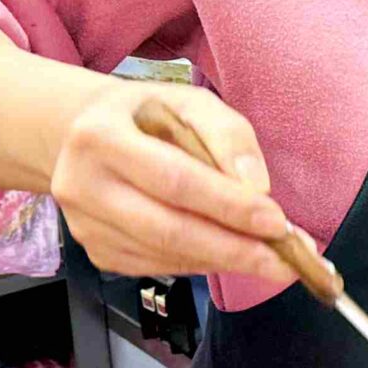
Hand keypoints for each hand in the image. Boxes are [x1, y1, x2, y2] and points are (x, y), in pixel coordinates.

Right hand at [49, 78, 293, 285]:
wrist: (81, 134)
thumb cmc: (144, 115)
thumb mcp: (188, 101)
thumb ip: (227, 134)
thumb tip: (257, 186)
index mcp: (100, 137)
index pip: (175, 180)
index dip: (228, 205)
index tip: (276, 222)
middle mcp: (82, 185)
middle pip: (169, 229)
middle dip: (235, 249)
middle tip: (285, 261)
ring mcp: (85, 226)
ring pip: (166, 255)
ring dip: (224, 261)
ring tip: (271, 259)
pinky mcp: (97, 252)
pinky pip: (159, 266)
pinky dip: (201, 263)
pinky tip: (228, 252)